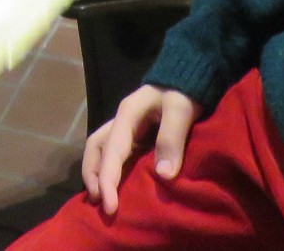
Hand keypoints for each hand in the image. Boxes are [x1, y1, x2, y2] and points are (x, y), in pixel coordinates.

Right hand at [82, 85, 199, 214]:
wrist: (191, 76)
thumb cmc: (184, 91)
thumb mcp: (181, 109)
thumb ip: (171, 138)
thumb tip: (163, 175)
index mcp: (127, 114)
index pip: (111, 151)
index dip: (108, 179)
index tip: (111, 207)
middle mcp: (121, 121)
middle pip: (95, 148)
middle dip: (93, 176)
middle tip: (99, 204)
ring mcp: (126, 127)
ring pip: (100, 150)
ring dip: (97, 173)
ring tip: (101, 199)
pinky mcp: (135, 134)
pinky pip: (114, 153)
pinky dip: (109, 170)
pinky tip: (116, 185)